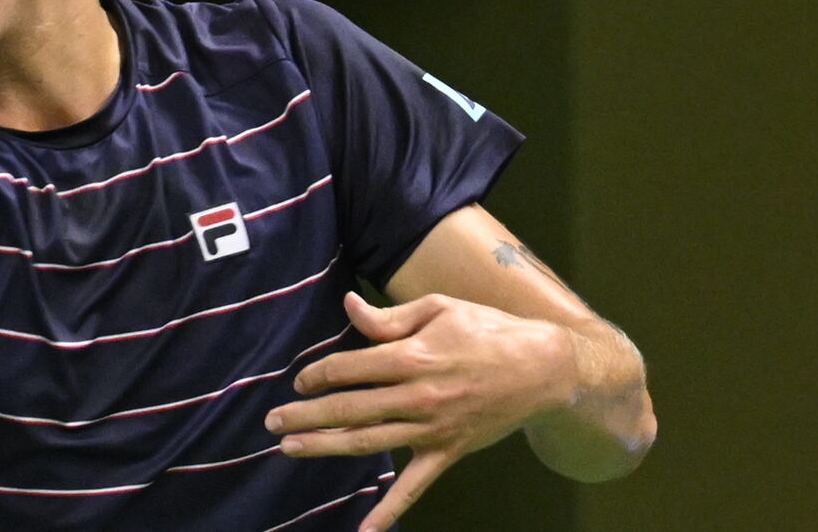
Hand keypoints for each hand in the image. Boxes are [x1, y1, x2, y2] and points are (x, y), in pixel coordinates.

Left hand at [264, 291, 576, 531]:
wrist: (544, 369)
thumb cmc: (488, 329)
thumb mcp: (438, 308)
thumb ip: (388, 317)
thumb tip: (348, 306)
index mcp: (412, 356)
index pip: (348, 368)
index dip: (318, 374)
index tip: (300, 380)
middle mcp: (416, 397)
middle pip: (348, 409)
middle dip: (305, 415)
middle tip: (272, 422)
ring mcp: (431, 429)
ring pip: (367, 442)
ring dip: (325, 447)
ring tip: (290, 449)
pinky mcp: (447, 452)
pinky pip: (414, 486)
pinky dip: (388, 511)